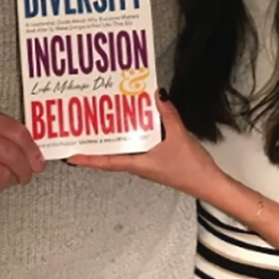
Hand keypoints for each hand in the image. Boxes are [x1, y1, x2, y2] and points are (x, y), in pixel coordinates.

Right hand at [0, 109, 44, 196]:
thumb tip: (31, 152)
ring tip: (15, 178)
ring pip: (1, 176)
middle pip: (10, 156)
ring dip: (12, 179)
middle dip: (25, 168)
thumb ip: (3, 130)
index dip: (32, 149)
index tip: (39, 161)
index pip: (15, 134)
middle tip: (29, 173)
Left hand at [67, 91, 224, 200]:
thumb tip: (157, 96)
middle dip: (96, 146)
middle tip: (81, 133)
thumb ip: (168, 115)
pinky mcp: (156, 160)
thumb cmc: (192, 168)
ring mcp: (147, 163)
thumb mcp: (178, 137)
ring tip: (101, 124)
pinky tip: (132, 124)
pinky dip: (131, 137)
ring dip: (113, 140)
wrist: (208, 183)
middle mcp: (139, 165)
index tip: (70, 156)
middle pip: (111, 156)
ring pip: (124, 151)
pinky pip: (137, 148)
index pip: (106, 163)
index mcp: (138, 164)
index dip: (87, 159)